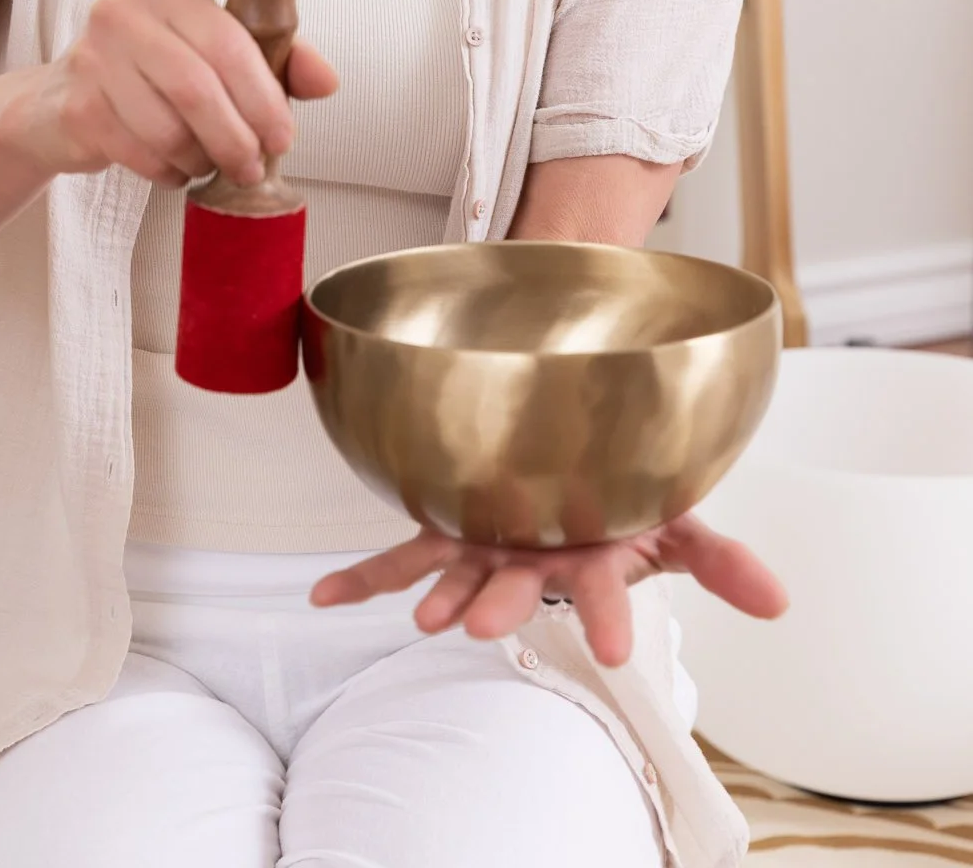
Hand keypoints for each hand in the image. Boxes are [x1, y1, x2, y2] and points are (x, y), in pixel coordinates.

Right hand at [25, 0, 336, 187]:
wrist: (62, 101)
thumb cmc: (153, 73)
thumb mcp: (216, 54)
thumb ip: (276, 60)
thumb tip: (327, 80)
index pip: (230, 43)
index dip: (264, 98)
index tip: (282, 136)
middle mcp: (124, 11)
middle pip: (198, 88)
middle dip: (236, 139)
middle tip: (251, 167)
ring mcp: (92, 57)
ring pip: (167, 128)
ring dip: (200, 159)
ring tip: (207, 162)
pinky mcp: (76, 106)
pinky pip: (139, 153)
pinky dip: (167, 171)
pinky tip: (172, 166)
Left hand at [309, 516, 787, 667]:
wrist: (576, 450)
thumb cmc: (627, 494)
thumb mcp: (678, 519)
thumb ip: (723, 560)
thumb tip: (781, 602)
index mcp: (593, 557)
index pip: (606, 593)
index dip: (606, 618)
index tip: (610, 650)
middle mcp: (536, 559)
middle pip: (521, 585)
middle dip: (504, 606)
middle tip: (485, 627)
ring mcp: (489, 546)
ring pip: (460, 573)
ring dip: (444, 594)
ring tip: (429, 617)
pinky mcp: (449, 528)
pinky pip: (401, 553)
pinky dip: (359, 577)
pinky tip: (320, 596)